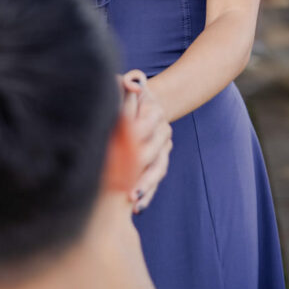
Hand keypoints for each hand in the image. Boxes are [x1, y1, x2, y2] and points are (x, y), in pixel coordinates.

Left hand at [121, 69, 172, 213]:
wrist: (144, 103)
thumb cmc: (128, 94)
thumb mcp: (127, 84)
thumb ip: (129, 81)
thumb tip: (134, 84)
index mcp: (154, 112)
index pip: (147, 128)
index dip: (138, 142)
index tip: (125, 155)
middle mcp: (163, 132)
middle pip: (156, 155)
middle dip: (142, 174)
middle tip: (128, 192)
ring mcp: (163, 148)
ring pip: (158, 170)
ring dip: (147, 188)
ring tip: (134, 204)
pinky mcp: (159, 161)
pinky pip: (156, 179)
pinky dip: (148, 193)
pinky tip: (137, 207)